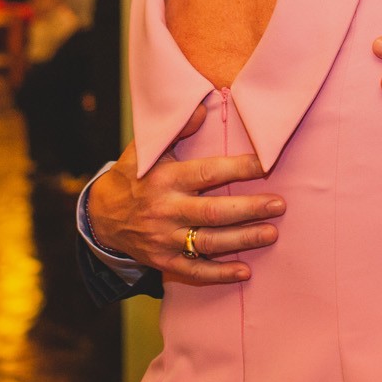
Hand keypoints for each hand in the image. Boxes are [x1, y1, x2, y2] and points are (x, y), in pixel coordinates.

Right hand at [87, 106, 283, 285]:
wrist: (102, 217)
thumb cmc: (133, 177)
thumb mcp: (147, 149)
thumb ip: (178, 129)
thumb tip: (203, 107)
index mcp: (166, 179)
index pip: (208, 173)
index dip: (239, 168)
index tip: (266, 163)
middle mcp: (167, 210)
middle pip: (214, 213)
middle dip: (249, 209)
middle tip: (279, 204)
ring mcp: (165, 239)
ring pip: (209, 242)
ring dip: (242, 240)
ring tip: (271, 233)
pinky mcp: (163, 261)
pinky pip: (194, 271)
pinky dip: (219, 274)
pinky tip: (244, 272)